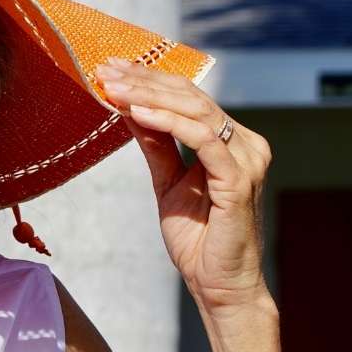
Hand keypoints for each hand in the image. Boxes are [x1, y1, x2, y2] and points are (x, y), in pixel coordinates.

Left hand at [96, 57, 273, 317]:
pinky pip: (203, 139)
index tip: (111, 69)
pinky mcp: (239, 179)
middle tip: (106, 69)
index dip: (149, 79)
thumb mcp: (168, 182)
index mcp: (230, 141)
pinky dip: (168, 122)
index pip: (187, 97)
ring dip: (150, 95)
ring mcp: (245, 159)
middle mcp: (244, 144)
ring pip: (196, 110)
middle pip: (191, 96)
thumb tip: (131, 109)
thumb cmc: (198, 238)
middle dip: (144, 80)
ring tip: (114, 88)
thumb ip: (156, 146)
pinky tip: (137, 113)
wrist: (218, 283)